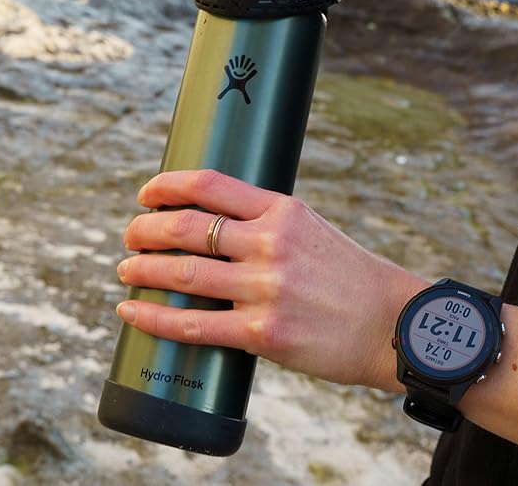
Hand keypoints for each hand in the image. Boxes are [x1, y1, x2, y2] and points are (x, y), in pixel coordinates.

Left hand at [116, 169, 427, 389]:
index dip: (167, 185)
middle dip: (145, 229)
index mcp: (282, 211)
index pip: (211, 184)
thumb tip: (214, 225)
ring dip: (142, 270)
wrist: (394, 325)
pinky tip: (131, 313)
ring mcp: (266, 287)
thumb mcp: (311, 230)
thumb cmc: (349, 277)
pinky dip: (154, 318)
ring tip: (124, 270)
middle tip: (129, 235)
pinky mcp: (263, 332)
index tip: (145, 194)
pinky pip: (193, 324)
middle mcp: (271, 243)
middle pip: (187, 228)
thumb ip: (265, 224)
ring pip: (183, 273)